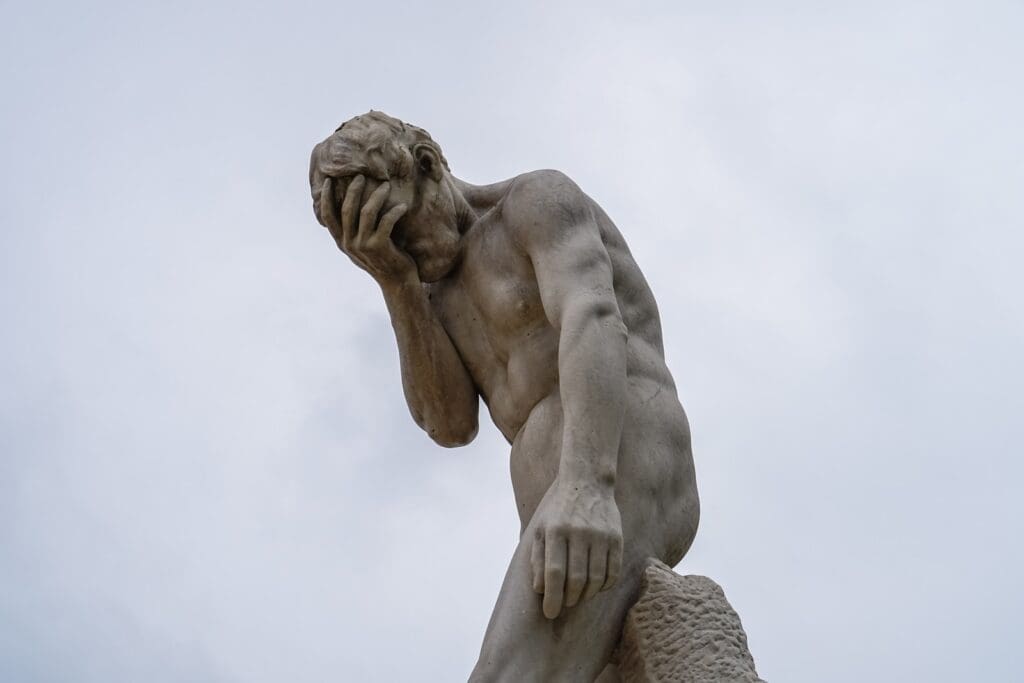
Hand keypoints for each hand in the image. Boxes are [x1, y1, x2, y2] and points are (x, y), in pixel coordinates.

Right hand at [318, 174, 414, 283]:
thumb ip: (353, 232)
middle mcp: (350, 244)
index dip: (326, 198)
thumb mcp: (362, 247)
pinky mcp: (380, 247)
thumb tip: (349, 206)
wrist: (397, 282)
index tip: (329, 180)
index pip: (328, 217)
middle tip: (361, 176)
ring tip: (386, 186)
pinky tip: (403, 206)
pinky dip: (395, 211)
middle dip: (354, 189)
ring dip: (377, 196)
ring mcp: (364, 246)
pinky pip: (386, 221)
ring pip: (367, 212)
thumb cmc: (382, 260)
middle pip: (347, 209)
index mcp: (342, 242)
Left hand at [530, 478, 622, 618]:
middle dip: (568, 599)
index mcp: (556, 530)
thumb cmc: (559, 511)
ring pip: (596, 579)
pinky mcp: (617, 537)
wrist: (588, 482)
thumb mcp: (541, 529)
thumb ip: (538, 559)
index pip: (555, 573)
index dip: (552, 598)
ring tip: (578, 596)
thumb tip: (541, 590)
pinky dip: (604, 586)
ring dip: (586, 595)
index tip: (550, 613)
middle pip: (576, 579)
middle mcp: (579, 532)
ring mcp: (600, 535)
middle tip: (564, 604)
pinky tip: (596, 586)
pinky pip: (612, 572)